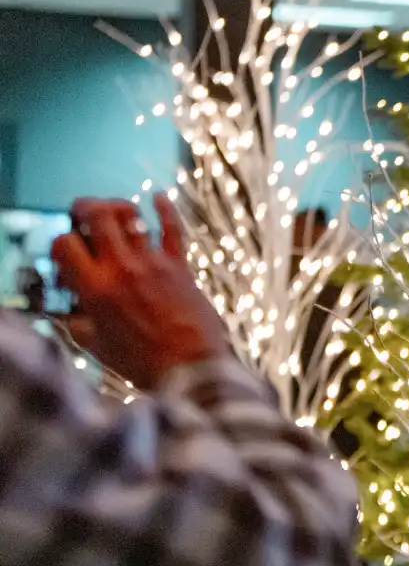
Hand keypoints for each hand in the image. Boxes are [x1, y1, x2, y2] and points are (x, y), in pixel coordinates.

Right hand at [53, 195, 232, 389]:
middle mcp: (120, 268)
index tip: (69, 252)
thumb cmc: (142, 362)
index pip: (64, 244)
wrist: (191, 368)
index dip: (61, 242)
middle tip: (85, 213)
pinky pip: (172, 228)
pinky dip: (165, 209)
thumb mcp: (96, 346)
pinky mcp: (180, 266)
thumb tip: (71, 312)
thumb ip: (78, 323)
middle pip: (96, 216)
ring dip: (119, 206)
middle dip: (86, 207)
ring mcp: (152, 263)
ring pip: (130, 215)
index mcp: (94, 289)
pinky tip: (158, 197)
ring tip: (116, 211)